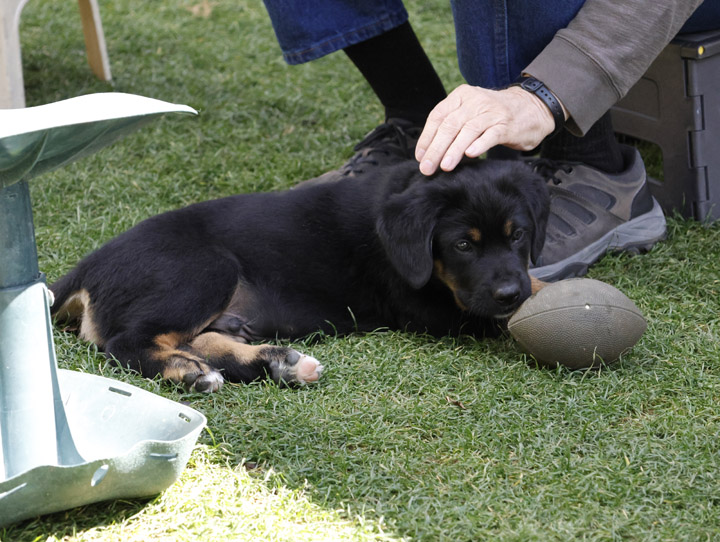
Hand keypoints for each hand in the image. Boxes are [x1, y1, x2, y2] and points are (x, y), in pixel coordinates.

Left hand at [414, 84, 558, 175]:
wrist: (532, 107)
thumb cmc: (494, 115)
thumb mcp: (470, 112)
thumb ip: (452, 125)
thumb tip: (428, 152)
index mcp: (461, 96)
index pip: (438, 116)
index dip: (427, 137)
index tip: (420, 156)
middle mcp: (475, 101)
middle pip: (450, 125)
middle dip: (436, 148)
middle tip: (427, 167)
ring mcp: (492, 113)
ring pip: (468, 130)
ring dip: (454, 149)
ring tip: (445, 166)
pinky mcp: (507, 125)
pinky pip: (491, 135)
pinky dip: (479, 145)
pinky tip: (470, 155)